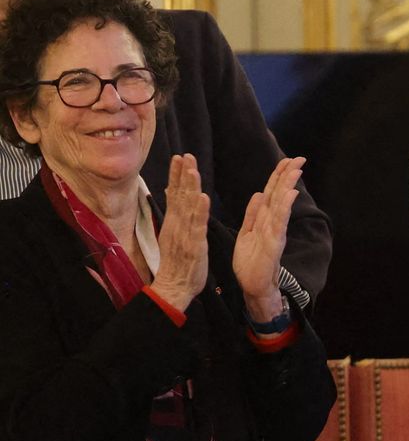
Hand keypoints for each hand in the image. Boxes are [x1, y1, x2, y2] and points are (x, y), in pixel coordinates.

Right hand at [151, 154, 209, 311]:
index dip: (177, 175)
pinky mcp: (194, 245)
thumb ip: (175, 212)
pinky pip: (197, 226)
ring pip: (188, 208)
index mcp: (175, 221)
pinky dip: (200, 212)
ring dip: (190, 189)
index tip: (180, 157)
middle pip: (180, 196)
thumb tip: (173, 192)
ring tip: (192, 170)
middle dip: (182, 175)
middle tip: (185, 155)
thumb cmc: (178, 260)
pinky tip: (203, 198)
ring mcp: (185, 234)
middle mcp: (178, 224)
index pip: (175, 193)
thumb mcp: (173, 232)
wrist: (175, 285)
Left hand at [232, 156, 304, 322]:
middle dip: (288, 176)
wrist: (252, 286)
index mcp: (263, 219)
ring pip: (281, 205)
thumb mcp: (246, 233)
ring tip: (296, 170)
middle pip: (279, 194)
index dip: (278, 176)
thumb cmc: (250, 263)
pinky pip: (279, 222)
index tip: (287, 160)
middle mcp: (272, 223)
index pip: (271, 192)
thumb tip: (258, 193)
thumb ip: (252, 214)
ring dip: (289, 186)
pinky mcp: (274, 243)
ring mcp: (274, 232)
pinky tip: (290, 194)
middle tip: (299, 158)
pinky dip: (284, 207)